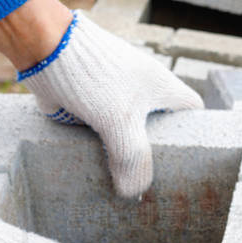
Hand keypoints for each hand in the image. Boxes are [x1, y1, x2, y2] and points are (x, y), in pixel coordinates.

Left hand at [0, 0, 202, 198]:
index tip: (187, 159)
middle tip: (149, 180)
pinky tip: (92, 167)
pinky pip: (98, 131)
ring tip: (120, 181)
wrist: (47, 48)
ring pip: (125, 132)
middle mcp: (141, 90)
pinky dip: (97, 147)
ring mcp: (114, 96)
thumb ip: (132, 160)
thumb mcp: (120, 123)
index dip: (194, 133)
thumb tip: (132, 194)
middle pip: (157, 127)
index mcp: (162, 86)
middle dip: (153, 153)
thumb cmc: (93, 77)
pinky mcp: (88, 104)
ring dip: (121, 154)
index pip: (192, 111)